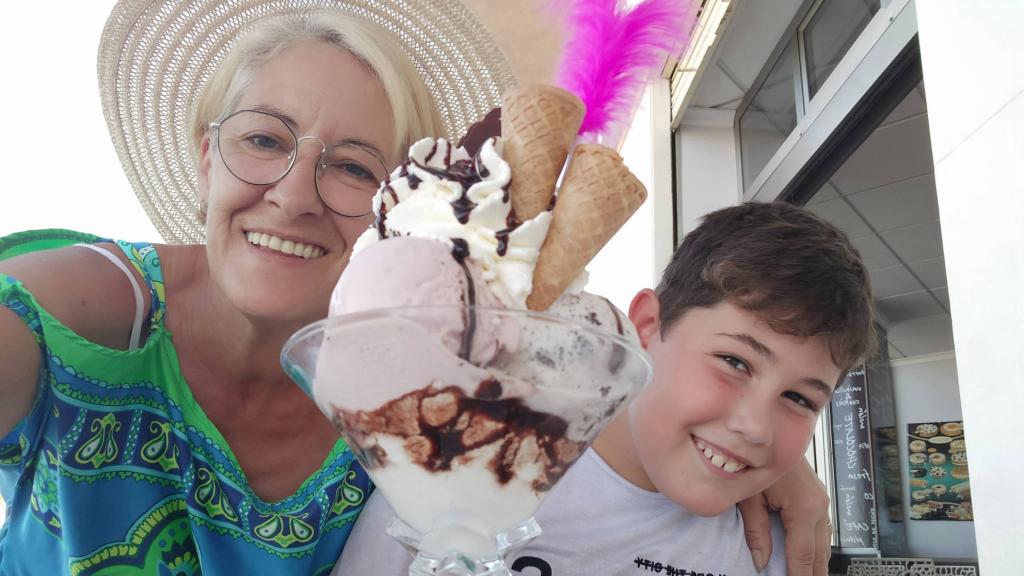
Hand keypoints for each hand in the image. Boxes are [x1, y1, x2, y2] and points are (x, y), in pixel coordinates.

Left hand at [737, 459, 831, 575]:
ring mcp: (822, 501)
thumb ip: (756, 532)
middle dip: (813, 575)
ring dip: (817, 564)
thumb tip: (760, 561)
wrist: (772, 432)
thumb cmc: (758, 459)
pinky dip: (817, 547)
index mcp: (804, 509)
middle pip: (820, 554)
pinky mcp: (819, 497)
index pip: (803, 556)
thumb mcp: (750, 497)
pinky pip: (823, 529)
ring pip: (825, 543)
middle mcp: (819, 507)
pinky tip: (810, 557)